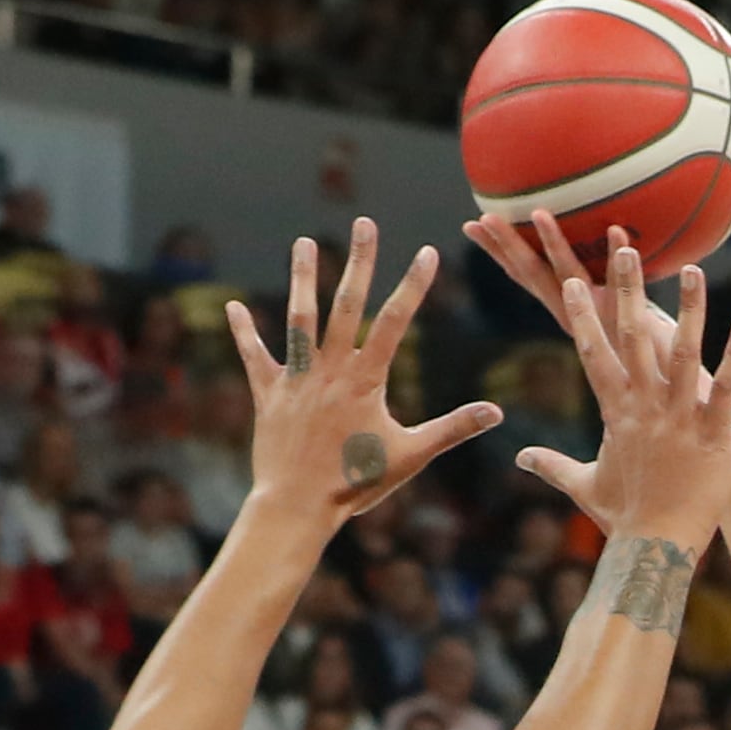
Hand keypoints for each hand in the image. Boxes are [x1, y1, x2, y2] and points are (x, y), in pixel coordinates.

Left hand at [221, 220, 503, 529]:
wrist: (298, 506)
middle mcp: (329, 371)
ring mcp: (297, 380)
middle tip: (366, 224)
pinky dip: (245, 333)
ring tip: (303, 242)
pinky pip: (255, 358)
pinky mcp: (269, 395)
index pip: (393, 323)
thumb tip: (495, 412)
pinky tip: (235, 307)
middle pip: (345, 305)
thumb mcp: (411, 456)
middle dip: (359, 262)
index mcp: (365, 381)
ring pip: (299, 319)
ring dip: (302, 278)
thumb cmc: (356, 484)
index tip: (426, 253)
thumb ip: (453, 428)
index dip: (412, 286)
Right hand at [460, 218, 730, 552]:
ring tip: (693, 272)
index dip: (582, 314)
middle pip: (633, 338)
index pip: (593, 352)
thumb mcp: (585, 486)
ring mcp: (679, 418)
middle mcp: (644, 406)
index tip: (571, 278)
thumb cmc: (624, 518)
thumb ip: (552, 465)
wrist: (657, 549)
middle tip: (625, 248)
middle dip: (627, 291)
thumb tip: (521, 458)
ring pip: (684, 355)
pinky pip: (726, 391)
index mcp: (615, 411)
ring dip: (690, 311)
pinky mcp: (713, 434)